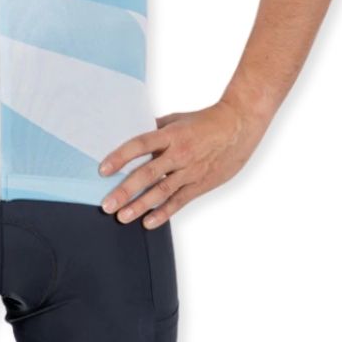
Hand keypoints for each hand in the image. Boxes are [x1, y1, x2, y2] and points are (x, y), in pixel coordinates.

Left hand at [98, 101, 268, 227]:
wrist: (238, 126)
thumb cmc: (205, 121)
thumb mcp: (176, 119)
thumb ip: (154, 129)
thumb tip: (131, 133)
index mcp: (170, 135)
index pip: (139, 145)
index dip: (120, 157)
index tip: (103, 170)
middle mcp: (179, 154)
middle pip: (147, 174)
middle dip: (125, 191)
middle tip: (107, 204)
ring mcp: (190, 171)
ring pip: (161, 192)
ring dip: (140, 206)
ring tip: (122, 217)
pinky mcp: (200, 184)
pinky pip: (179, 201)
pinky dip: (163, 213)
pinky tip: (148, 222)